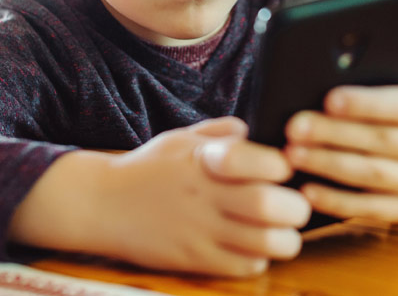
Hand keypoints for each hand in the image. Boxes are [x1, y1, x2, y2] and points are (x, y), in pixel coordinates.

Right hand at [10, 116, 310, 276]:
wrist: (101, 204)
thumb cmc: (147, 167)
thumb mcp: (181, 138)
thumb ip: (220, 132)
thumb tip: (252, 131)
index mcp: (209, 161)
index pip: (267, 163)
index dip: (285, 167)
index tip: (282, 169)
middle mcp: (208, 195)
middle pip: (273, 206)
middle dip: (296, 207)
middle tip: (295, 206)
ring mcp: (202, 230)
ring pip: (267, 243)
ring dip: (285, 239)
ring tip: (281, 232)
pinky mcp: (194, 259)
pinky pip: (244, 267)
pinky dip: (258, 259)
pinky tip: (252, 247)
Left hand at [283, 4, 397, 222]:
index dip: (367, 103)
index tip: (329, 97)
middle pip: (381, 143)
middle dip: (334, 134)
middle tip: (293, 124)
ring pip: (370, 177)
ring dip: (328, 165)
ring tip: (289, 151)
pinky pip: (368, 209)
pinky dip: (336, 201)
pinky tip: (305, 188)